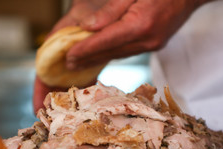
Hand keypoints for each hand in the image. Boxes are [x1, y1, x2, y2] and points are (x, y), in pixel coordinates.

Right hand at [33, 0, 106, 113]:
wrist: (101, 6)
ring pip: (69, 87)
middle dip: (52, 104)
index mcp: (55, 48)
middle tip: (52, 124)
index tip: (37, 109)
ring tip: (68, 121)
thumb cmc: (87, 7)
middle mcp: (64, 59)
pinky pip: (87, 82)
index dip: (39, 93)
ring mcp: (78, 63)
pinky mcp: (92, 64)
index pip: (43, 74)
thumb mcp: (78, 15)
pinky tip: (88, 107)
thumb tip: (77, 40)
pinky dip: (86, 94)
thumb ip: (74, 27)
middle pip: (55, 86)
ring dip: (68, 103)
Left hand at [66, 0, 207, 69]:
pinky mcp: (155, 45)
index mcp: (141, 24)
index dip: (85, 49)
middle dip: (88, 58)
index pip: (106, 40)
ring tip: (79, 62)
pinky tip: (101, 55)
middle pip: (111, 52)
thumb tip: (89, 27)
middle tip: (67, 65)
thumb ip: (111, 10)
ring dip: (98, 58)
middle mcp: (148, 40)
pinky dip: (112, 53)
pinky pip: (128, 51)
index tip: (67, 56)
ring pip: (119, 54)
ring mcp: (153, 45)